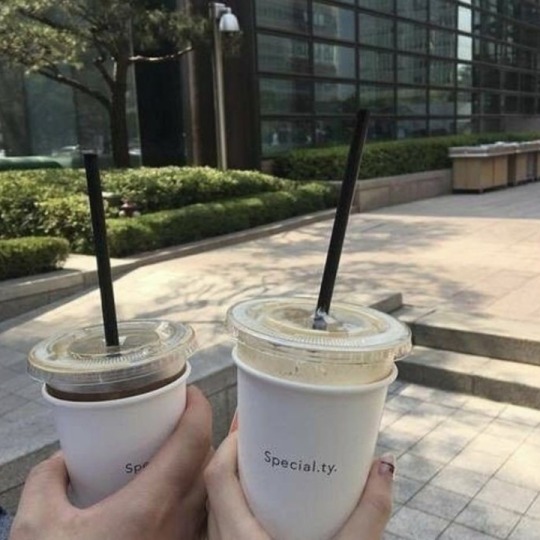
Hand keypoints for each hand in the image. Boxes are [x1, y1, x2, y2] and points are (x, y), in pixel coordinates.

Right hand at [9, 386, 211, 539]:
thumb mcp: (36, 527)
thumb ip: (46, 482)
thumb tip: (62, 463)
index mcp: (153, 504)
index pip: (194, 439)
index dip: (199, 407)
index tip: (191, 392)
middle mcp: (180, 524)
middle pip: (210, 463)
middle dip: (206, 433)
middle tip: (186, 418)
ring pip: (210, 493)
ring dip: (205, 466)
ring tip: (187, 450)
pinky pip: (201, 521)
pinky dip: (199, 498)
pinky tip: (180, 495)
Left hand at [204, 431, 393, 539]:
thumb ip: (369, 516)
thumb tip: (384, 467)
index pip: (217, 478)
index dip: (230, 444)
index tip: (251, 423)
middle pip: (215, 489)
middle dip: (235, 457)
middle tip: (261, 435)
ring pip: (218, 509)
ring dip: (236, 481)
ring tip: (263, 461)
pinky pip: (227, 528)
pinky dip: (241, 505)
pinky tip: (266, 503)